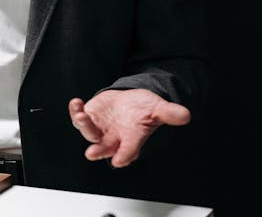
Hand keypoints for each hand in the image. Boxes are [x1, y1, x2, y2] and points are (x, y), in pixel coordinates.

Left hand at [68, 89, 190, 167]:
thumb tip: (185, 115)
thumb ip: (169, 114)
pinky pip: (80, 117)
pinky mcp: (90, 116)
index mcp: (131, 140)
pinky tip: (75, 103)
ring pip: (89, 132)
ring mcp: (100, 129)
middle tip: (92, 153)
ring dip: (84, 126)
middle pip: (104, 147)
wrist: (131, 101)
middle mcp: (113, 138)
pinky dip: (76, 111)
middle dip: (98, 150)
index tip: (121, 160)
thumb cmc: (144, 110)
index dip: (125, 155)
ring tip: (81, 116)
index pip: (128, 151)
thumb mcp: (158, 109)